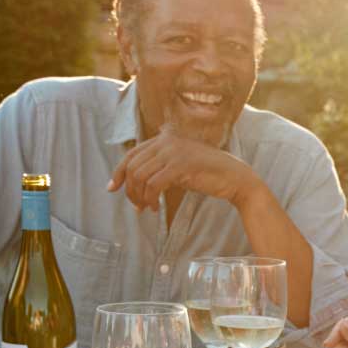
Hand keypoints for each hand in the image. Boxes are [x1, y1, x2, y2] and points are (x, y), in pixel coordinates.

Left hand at [108, 131, 259, 210]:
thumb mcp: (179, 166)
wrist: (235, 178)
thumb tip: (134, 184)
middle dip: (130, 190)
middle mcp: (167, 141)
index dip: (118, 172)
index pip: (132, 154)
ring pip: (140, 176)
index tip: (112, 188)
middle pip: (133, 166)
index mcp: (165, 138)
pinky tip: (155, 208)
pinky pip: (154, 185)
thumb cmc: (208, 174)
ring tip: (146, 208)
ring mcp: (174, 151)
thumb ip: (159, 167)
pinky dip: (150, 199)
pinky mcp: (181, 165)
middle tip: (137, 207)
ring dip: (139, 197)